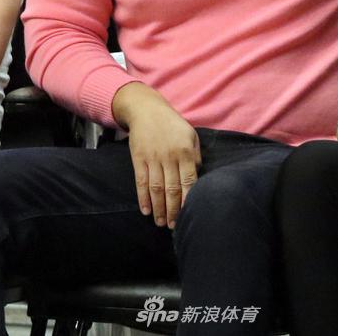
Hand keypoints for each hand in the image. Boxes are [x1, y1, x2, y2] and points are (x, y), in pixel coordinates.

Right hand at [113, 82, 200, 228]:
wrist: (147, 110)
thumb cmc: (173, 125)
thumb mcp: (191, 135)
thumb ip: (196, 156)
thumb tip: (198, 177)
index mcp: (185, 152)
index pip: (189, 181)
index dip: (189, 201)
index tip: (190, 215)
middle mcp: (169, 157)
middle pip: (172, 189)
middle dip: (174, 210)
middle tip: (174, 226)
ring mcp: (153, 158)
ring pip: (156, 189)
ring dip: (159, 208)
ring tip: (161, 223)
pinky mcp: (138, 159)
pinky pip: (141, 182)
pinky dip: (143, 198)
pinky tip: (146, 211)